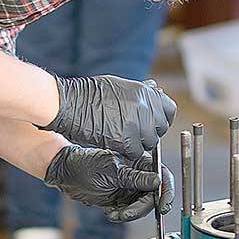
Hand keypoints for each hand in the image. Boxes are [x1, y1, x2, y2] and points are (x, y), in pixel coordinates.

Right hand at [44, 76, 175, 159]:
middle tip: (133, 133)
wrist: (70, 103)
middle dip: (149, 133)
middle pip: (161, 129)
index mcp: (145, 92)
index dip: (160, 118)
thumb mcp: (120, 85)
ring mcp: (137, 123)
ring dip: (138, 144)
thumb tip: (156, 90)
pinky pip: (136, 152)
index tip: (151, 123)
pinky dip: (127, 152)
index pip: (169, 110)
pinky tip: (115, 144)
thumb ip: (140, 92)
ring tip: (121, 138)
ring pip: (149, 143)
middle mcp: (145, 106)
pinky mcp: (126, 140)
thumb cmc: (90, 94)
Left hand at [44, 146, 173, 221]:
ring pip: (143, 207)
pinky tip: (110, 213)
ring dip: (131, 214)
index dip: (166, 191)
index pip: (162, 176)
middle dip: (143, 207)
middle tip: (128, 213)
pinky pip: (130, 212)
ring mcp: (131, 188)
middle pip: (154, 195)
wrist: (67, 174)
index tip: (163, 206)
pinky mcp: (122, 200)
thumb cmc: (87, 164)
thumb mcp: (113, 172)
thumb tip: (157, 181)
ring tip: (115, 213)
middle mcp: (139, 175)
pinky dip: (122, 216)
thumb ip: (136, 178)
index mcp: (140, 161)